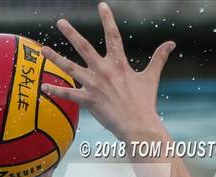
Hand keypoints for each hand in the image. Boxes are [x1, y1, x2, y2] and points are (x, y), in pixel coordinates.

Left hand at [40, 2, 174, 140]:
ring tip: (43, 50)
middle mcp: (104, 71)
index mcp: (119, 64)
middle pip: (84, 47)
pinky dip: (55, 92)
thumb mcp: (152, 78)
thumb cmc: (146, 103)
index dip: (107, 19)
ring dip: (55, 58)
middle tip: (61, 22)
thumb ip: (159, 58)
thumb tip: (172, 43)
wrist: (139, 125)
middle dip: (71, 33)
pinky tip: (44, 88)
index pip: (113, 36)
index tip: (101, 6)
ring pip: (70, 68)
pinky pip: (68, 94)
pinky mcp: (88, 100)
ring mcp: (94, 85)